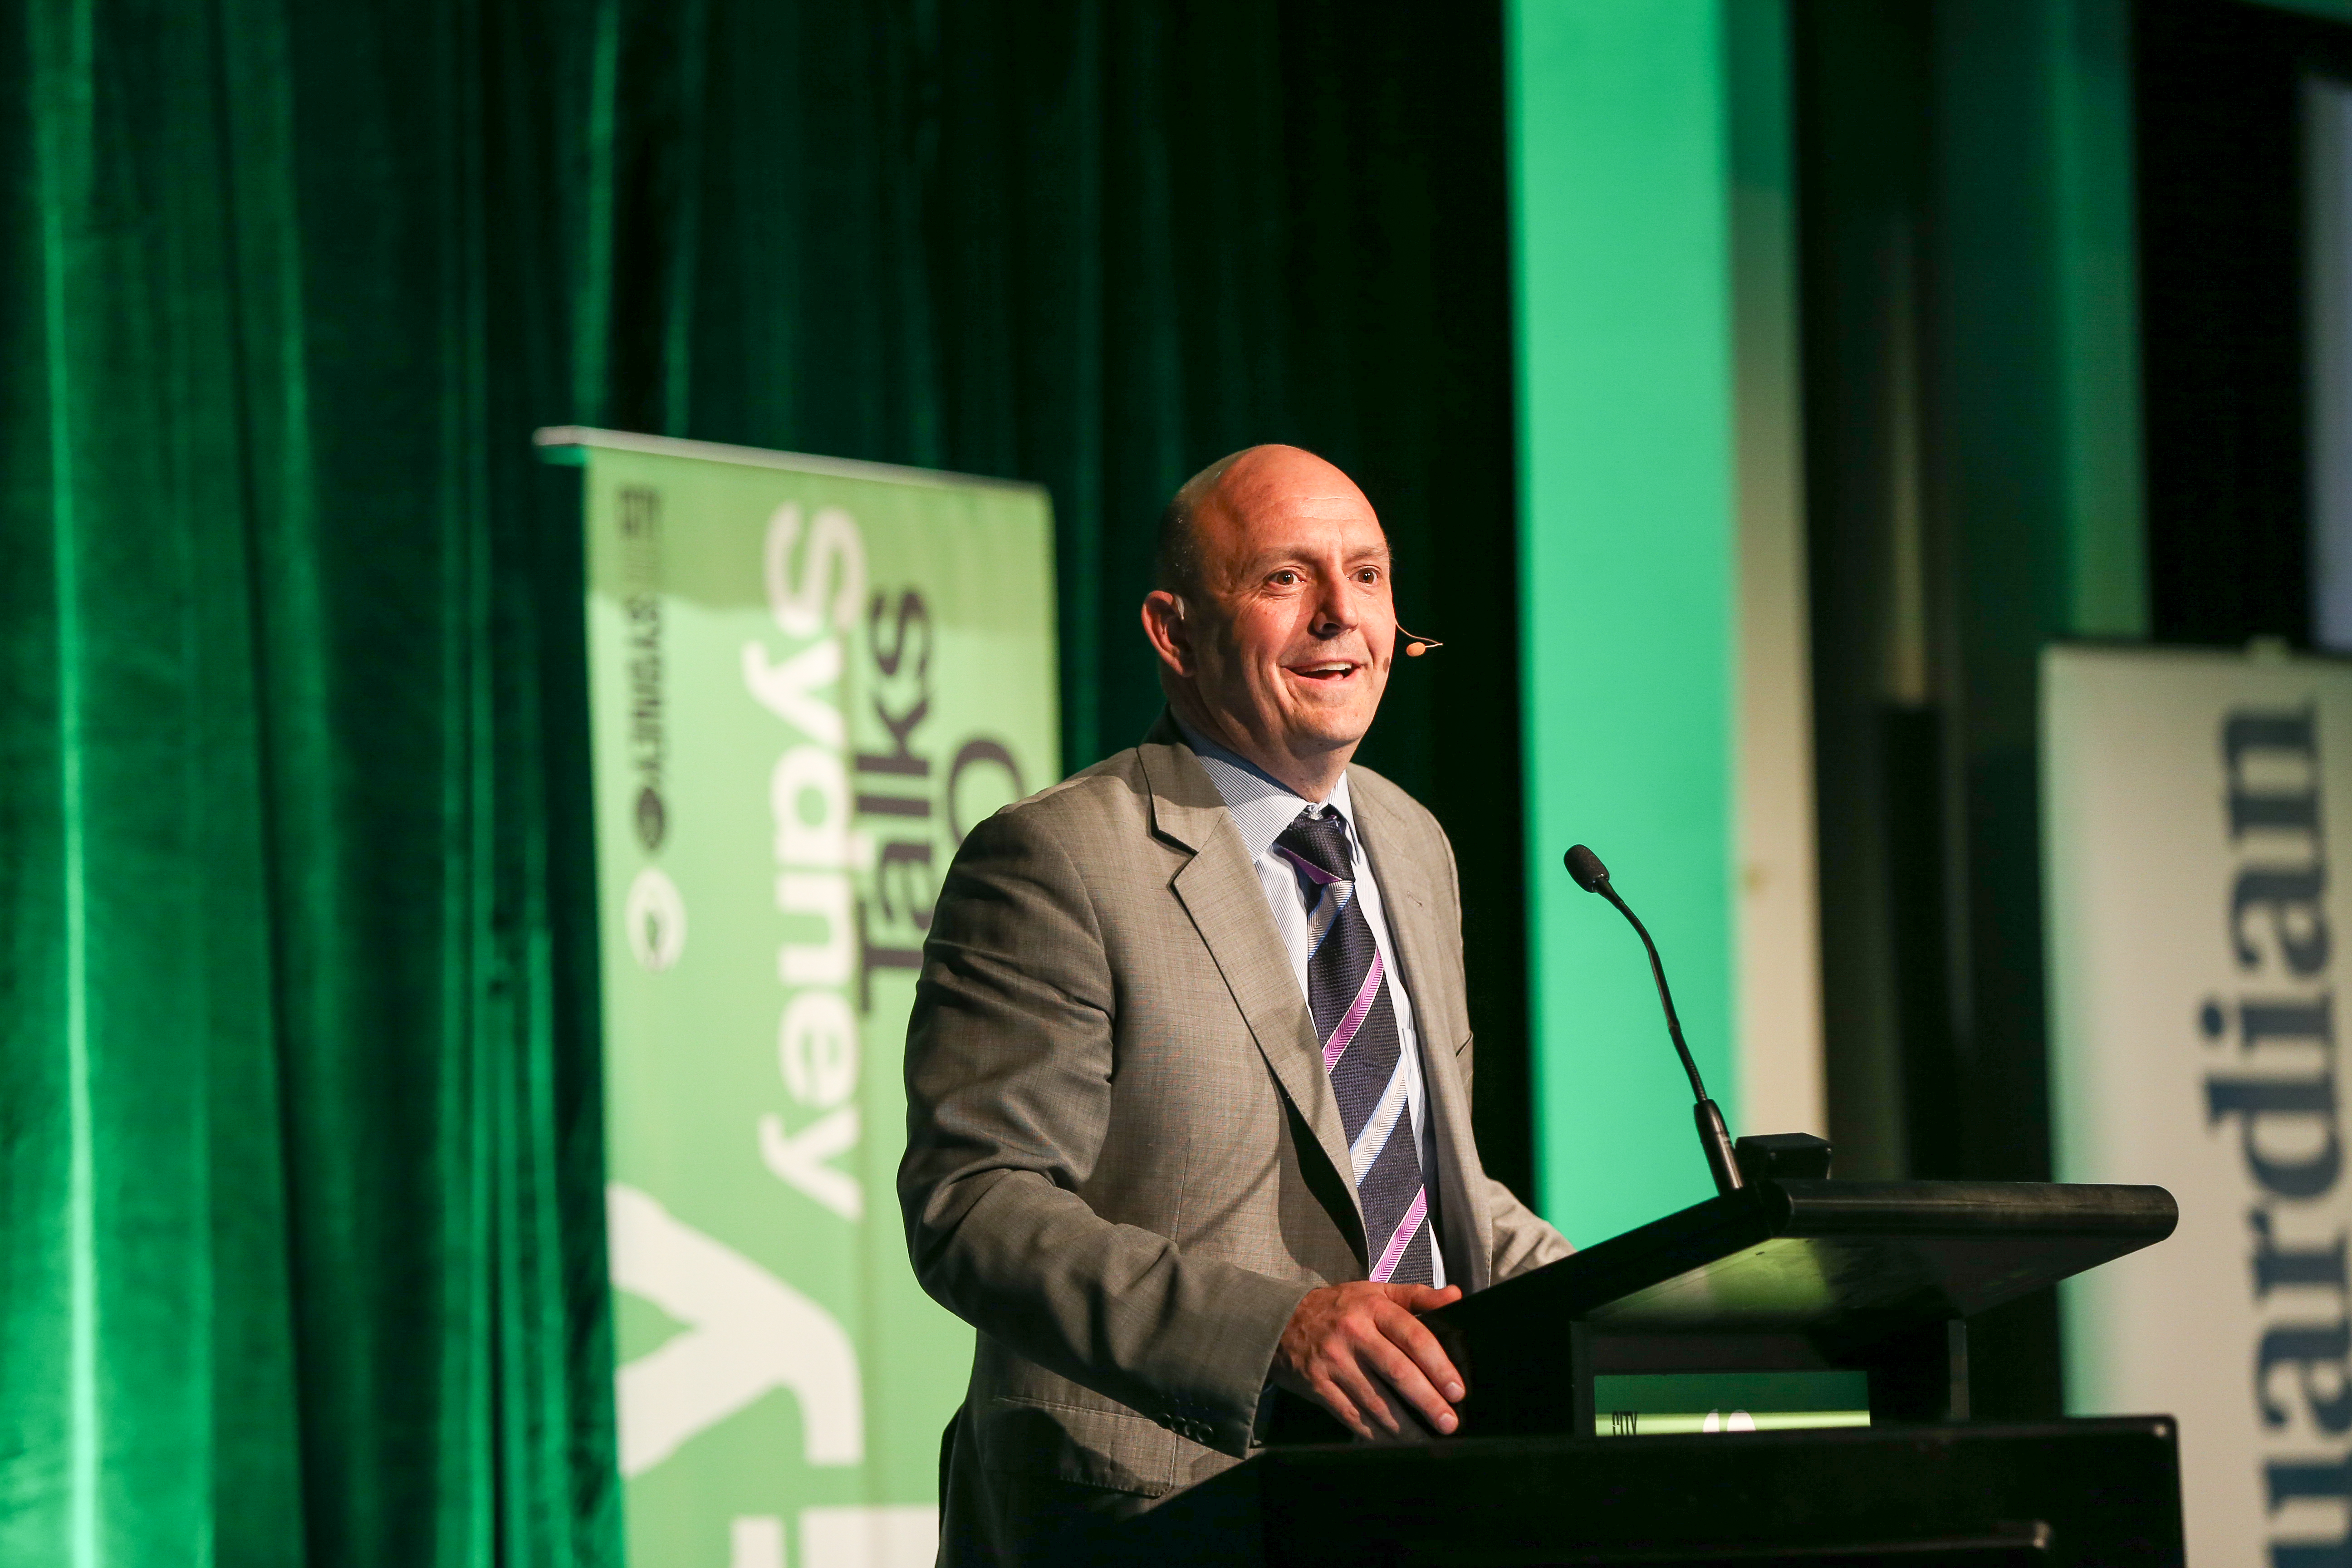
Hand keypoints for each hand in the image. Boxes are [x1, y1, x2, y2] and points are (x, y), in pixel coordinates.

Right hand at [1271, 1281, 1464, 1438]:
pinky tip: (1394, 1443)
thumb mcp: (1375, 1292)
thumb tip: (1456, 1297)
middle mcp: (1353, 1334)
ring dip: (1405, 1426)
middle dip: (1427, 1401)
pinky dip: (1375, 1434)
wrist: (1281, 1321)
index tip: (1456, 1390)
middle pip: (1397, 1371)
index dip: (1437, 1366)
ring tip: (1428, 1440)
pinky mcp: (1319, 1387)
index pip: (1413, 1336)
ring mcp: (1334, 1362)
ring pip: (1376, 1400)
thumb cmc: (1339, 1308)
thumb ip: (1417, 1296)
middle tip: (1449, 1422)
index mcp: (1373, 1308)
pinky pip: (1352, 1416)